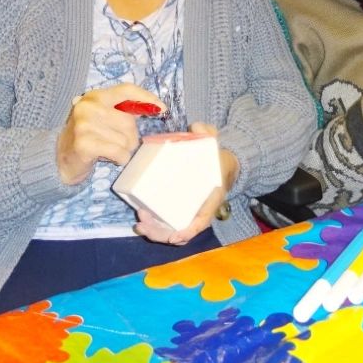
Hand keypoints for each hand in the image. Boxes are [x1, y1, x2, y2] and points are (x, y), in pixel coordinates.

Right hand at [56, 85, 153, 184]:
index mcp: (96, 96)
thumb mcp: (103, 116)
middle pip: (129, 122)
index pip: (126, 90)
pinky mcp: (85, 143)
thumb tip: (156, 108)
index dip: (146, 98)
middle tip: (117, 143)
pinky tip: (108, 158)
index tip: (162, 109)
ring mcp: (85, 124)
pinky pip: (119, 152)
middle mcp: (89, 106)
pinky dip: (119, 159)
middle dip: (131, 137)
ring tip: (108, 149)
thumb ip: (123, 110)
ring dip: (123, 150)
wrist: (60, 158)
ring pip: (126, 140)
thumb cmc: (89, 136)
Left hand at [134, 122, 235, 244]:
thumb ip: (207, 133)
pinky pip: (168, 225)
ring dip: (155, 233)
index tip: (174, 236)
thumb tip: (195, 127)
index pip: (201, 222)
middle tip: (143, 220)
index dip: (187, 231)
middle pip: (181, 233)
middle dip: (161, 233)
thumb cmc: (217, 159)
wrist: (223, 166)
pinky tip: (141, 221)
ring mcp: (189, 214)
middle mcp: (199, 212)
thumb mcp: (215, 145)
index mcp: (210, 201)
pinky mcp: (179, 210)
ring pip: (172, 232)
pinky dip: (156, 228)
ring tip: (139, 223)